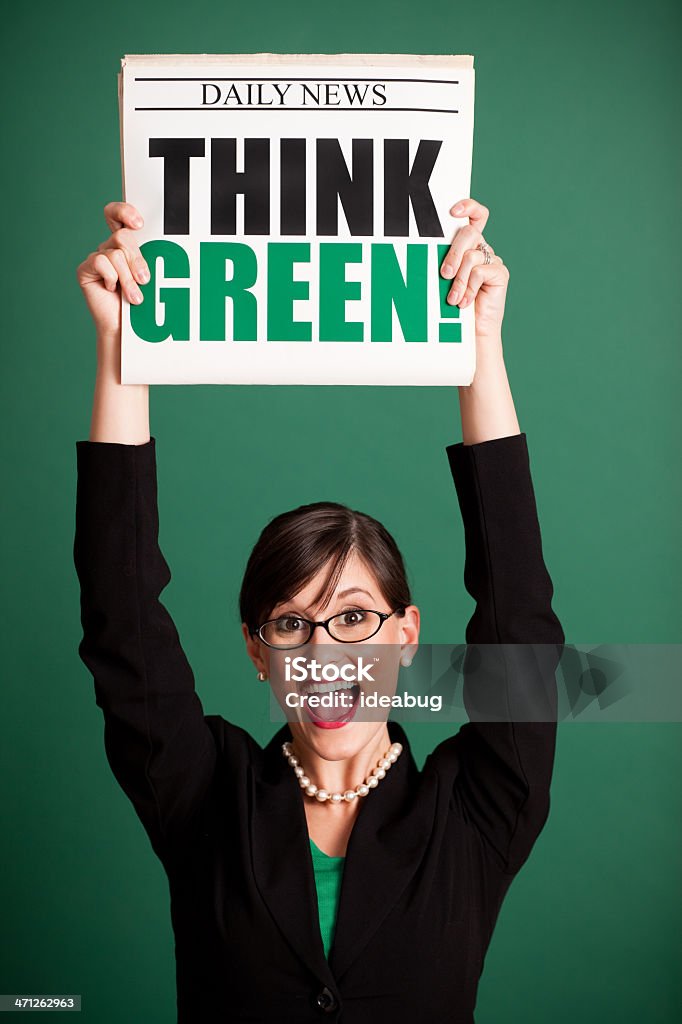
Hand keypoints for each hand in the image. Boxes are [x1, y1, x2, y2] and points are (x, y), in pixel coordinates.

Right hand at [76, 202, 148, 338]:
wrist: (126, 330)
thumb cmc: (142, 305)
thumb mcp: (150, 278)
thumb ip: (148, 259)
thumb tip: (154, 247)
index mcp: (127, 245)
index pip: (120, 215)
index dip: (125, 211)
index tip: (139, 223)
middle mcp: (110, 247)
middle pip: (123, 236)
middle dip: (137, 259)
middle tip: (145, 280)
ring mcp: (97, 257)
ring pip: (115, 253)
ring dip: (128, 278)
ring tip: (135, 297)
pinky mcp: (86, 269)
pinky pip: (101, 262)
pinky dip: (111, 278)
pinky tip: (112, 290)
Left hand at [440, 197, 509, 338]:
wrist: (470, 332)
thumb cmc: (451, 306)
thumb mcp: (442, 280)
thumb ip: (442, 261)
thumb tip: (425, 250)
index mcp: (467, 244)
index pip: (474, 215)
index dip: (468, 206)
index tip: (452, 211)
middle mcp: (481, 248)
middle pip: (469, 232)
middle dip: (453, 253)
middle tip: (444, 274)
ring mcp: (491, 260)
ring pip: (471, 255)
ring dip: (458, 279)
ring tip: (452, 299)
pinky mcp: (500, 273)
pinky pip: (480, 271)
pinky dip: (469, 288)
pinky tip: (464, 302)